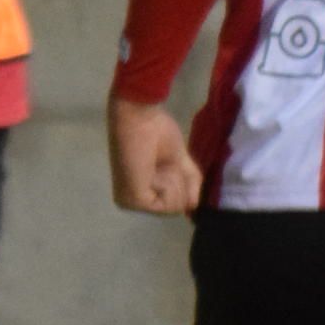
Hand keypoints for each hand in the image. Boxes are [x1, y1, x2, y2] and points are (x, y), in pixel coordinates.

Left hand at [107, 95, 200, 214]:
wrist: (139, 116)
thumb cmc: (156, 131)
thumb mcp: (180, 162)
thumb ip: (189, 184)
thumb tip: (194, 207)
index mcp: (138, 190)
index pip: (175, 203)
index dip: (181, 181)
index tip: (167, 160)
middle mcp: (131, 201)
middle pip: (176, 208)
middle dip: (179, 182)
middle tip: (162, 161)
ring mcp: (130, 203)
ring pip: (173, 208)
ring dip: (173, 181)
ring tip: (156, 163)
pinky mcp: (134, 201)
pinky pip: (168, 205)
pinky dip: (168, 184)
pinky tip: (152, 170)